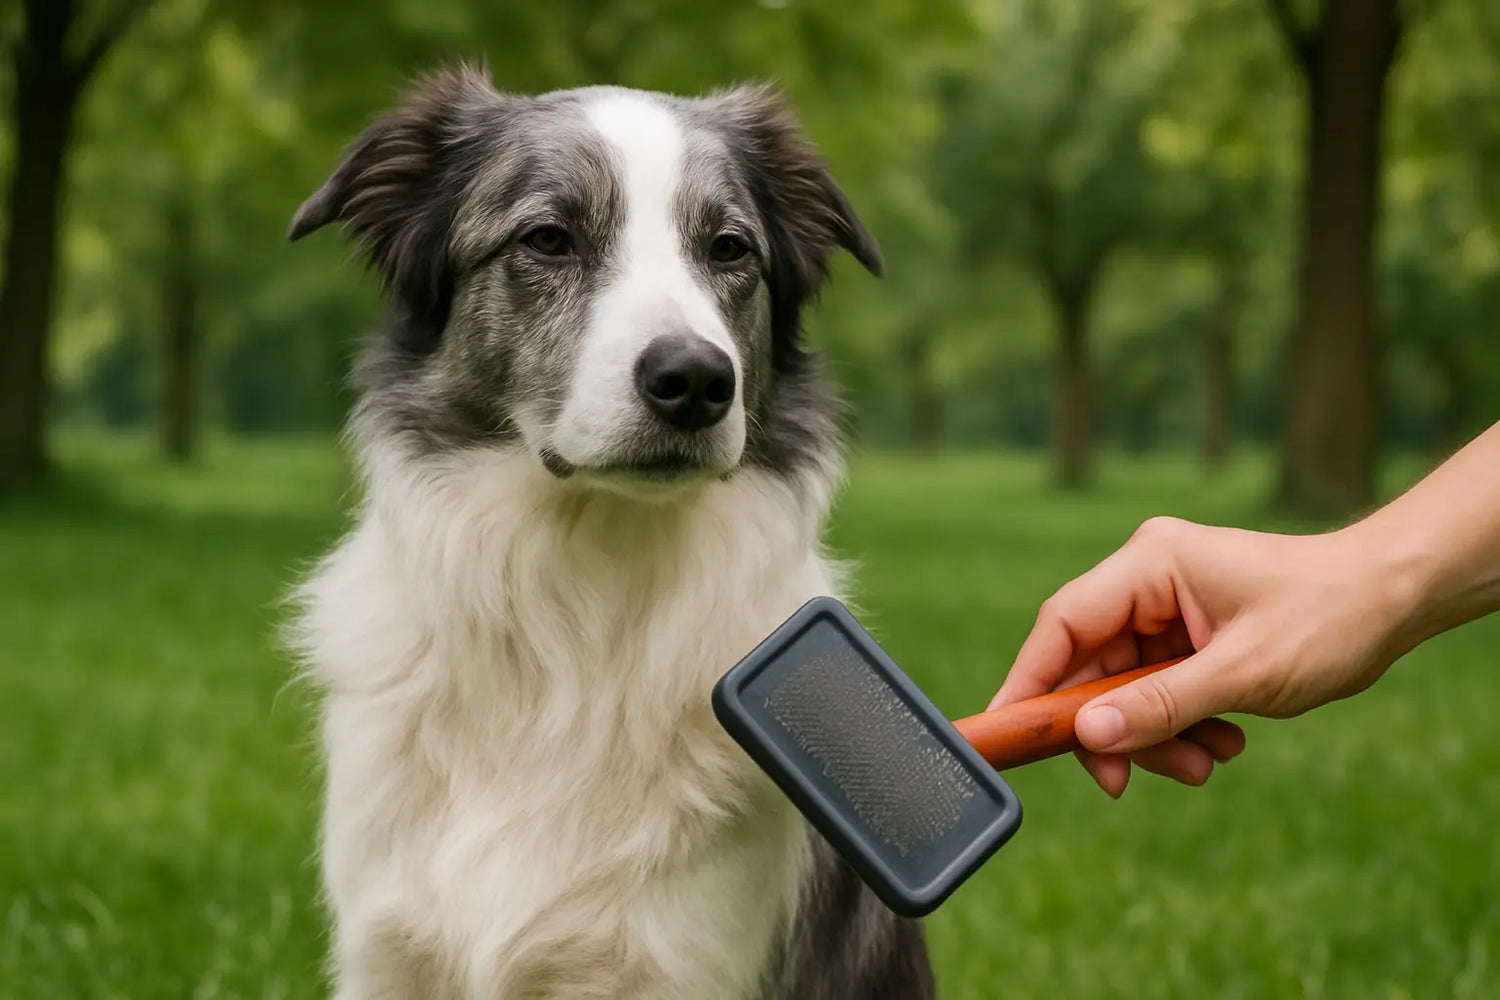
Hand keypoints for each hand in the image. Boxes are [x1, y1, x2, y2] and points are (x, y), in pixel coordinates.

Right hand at [988, 516, 1422, 796]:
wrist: (1393, 598)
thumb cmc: (1327, 616)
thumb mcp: (1241, 673)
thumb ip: (1158, 705)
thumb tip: (1087, 736)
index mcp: (1151, 563)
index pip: (1063, 625)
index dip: (1029, 681)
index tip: (1006, 732)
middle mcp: (1148, 577)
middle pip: (1089, 664)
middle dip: (1113, 728)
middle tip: (1128, 781)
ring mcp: (1166, 605)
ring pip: (1123, 685)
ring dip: (1155, 733)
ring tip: (1205, 762)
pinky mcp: (1185, 631)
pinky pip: (1155, 687)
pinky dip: (1178, 723)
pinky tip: (1220, 741)